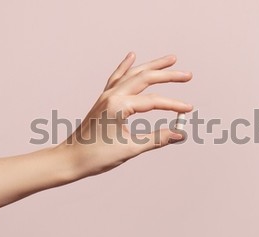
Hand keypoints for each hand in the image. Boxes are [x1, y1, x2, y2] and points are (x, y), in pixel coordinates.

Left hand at [56, 52, 192, 179]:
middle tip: (187, 75)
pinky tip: (132, 56)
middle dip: (168, 75)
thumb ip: (157, 139)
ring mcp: (106, 95)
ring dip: (152, 66)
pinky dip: (126, 67)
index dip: (173, 105)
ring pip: (133, 74)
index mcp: (119, 106)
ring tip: (170, 59)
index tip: (188, 110)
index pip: (153, 101)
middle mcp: (112, 95)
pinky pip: (117, 77)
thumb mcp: (130, 148)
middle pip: (145, 78)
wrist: (70, 159)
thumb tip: (180, 134)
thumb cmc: (96, 156)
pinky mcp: (103, 99)